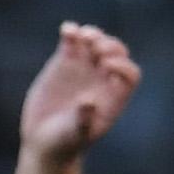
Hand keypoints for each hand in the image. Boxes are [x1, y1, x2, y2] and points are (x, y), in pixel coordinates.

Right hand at [11, 23, 140, 173]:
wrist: (43, 141)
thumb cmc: (63, 143)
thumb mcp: (73, 135)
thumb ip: (83, 120)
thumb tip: (88, 102)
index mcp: (114, 96)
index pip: (130, 74)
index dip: (122, 66)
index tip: (106, 66)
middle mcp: (102, 79)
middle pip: (117, 53)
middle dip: (109, 46)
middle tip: (96, 48)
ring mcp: (84, 68)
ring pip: (96, 43)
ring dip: (93, 35)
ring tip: (82, 36)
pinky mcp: (64, 63)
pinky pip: (72, 42)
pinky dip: (71, 33)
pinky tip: (66, 30)